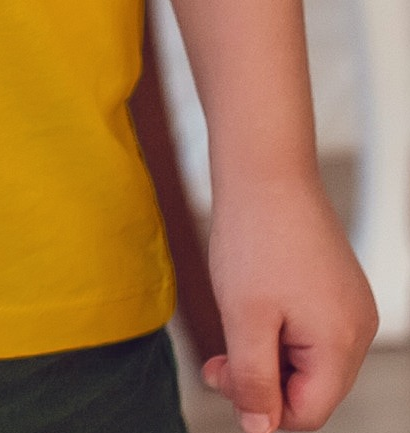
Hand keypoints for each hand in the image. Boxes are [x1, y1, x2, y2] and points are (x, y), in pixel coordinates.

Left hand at [202, 173, 376, 430]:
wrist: (264, 167)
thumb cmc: (254, 236)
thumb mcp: (244, 317)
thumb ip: (253, 379)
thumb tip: (260, 430)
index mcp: (341, 344)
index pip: (307, 412)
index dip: (261, 407)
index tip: (219, 376)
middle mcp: (357, 329)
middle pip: (309, 387)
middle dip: (259, 378)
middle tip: (214, 357)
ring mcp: (349, 305)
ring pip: (305, 357)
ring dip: (263, 351)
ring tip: (230, 321)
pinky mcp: (334, 285)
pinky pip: (307, 327)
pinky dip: (275, 327)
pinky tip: (248, 302)